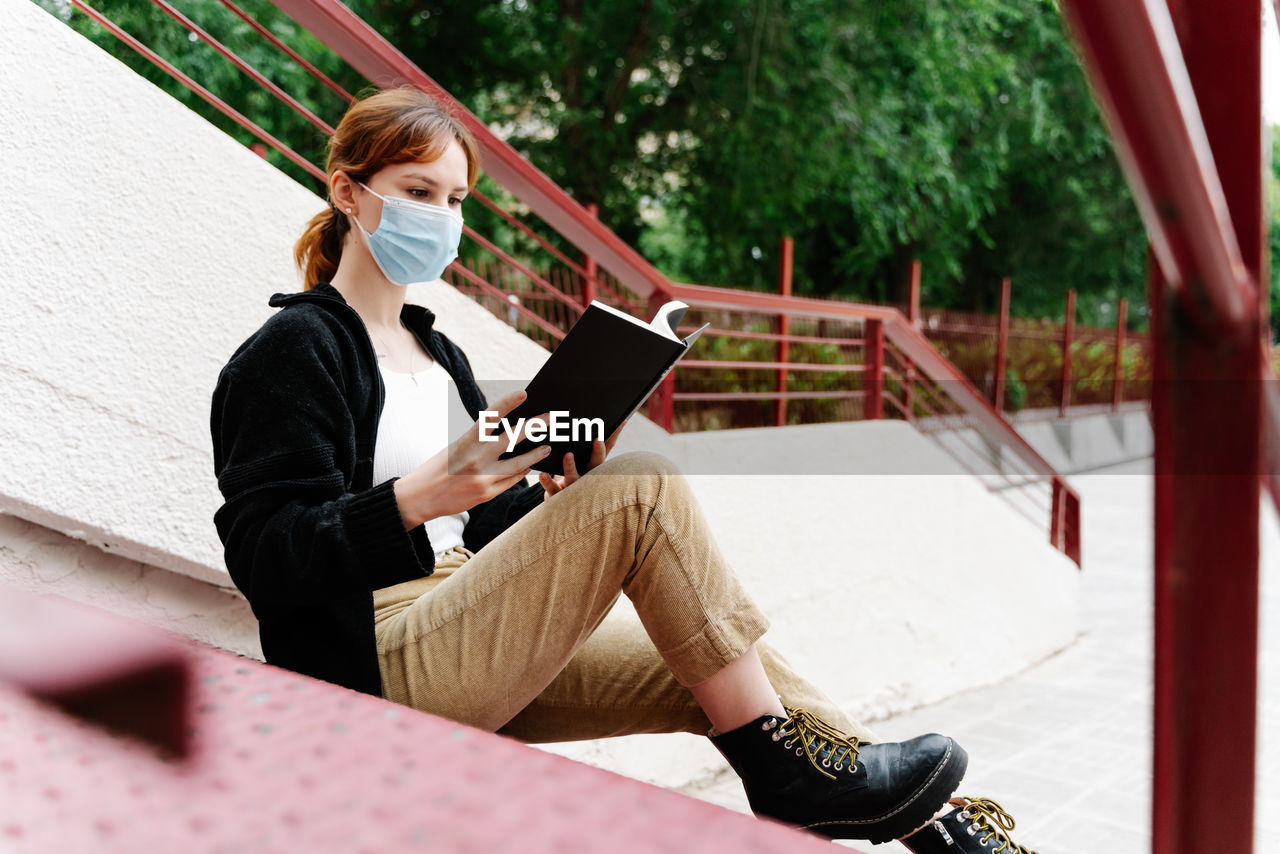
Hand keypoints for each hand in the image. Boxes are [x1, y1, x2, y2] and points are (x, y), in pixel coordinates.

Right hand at [394, 389, 551, 528]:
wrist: (419, 497)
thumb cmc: (437, 468)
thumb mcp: (455, 447)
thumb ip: (479, 441)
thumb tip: (507, 434)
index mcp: (466, 441)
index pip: (490, 416)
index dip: (508, 403)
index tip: (523, 393)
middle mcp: (476, 457)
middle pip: (513, 438)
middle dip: (535, 426)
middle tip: (551, 417)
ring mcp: (483, 477)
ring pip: (519, 464)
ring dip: (535, 455)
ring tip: (546, 448)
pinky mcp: (486, 494)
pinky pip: (510, 481)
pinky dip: (520, 473)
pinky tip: (527, 468)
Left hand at [539, 418, 626, 498]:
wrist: (557, 500)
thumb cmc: (569, 472)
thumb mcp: (579, 456)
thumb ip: (579, 439)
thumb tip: (578, 410)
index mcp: (593, 463)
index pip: (607, 447)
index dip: (615, 435)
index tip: (621, 421)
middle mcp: (587, 475)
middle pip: (596, 464)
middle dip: (598, 452)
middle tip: (598, 440)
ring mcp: (573, 486)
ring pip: (573, 477)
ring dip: (571, 466)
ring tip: (568, 455)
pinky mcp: (558, 494)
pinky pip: (553, 488)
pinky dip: (547, 481)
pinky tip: (543, 473)